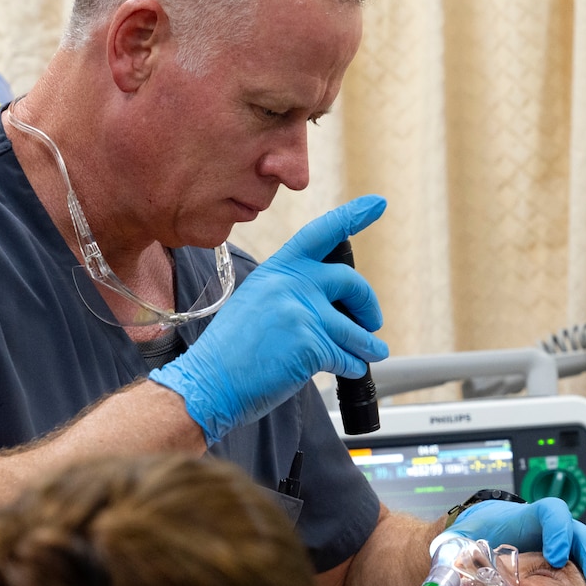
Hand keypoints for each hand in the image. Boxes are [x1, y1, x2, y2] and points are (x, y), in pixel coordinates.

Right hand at [151, 197, 387, 443]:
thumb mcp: (257, 301)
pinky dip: (352, 366)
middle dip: (368, 304)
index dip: (352, 216)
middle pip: (350, 282)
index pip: (320, 233)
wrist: (208, 381)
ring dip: (367, 345)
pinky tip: (348, 369)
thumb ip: (291, 292)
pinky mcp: (309, 343)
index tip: (377, 204)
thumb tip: (329, 301)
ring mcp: (300, 312)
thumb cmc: (231, 350)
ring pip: (354, 328)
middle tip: (372, 322)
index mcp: (277, 270)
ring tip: (370, 352)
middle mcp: (290, 284)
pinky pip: (346, 355)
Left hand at [450, 498, 585, 585]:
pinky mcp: (566, 567)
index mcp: (525, 518)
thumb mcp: (458, 543)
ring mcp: (563, 547)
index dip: (558, 530)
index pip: (551, 512)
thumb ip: (456, 556)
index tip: (557, 556)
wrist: (472, 538)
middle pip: (583, 539)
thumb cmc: (468, 539)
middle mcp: (551, 530)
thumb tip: (447, 583)